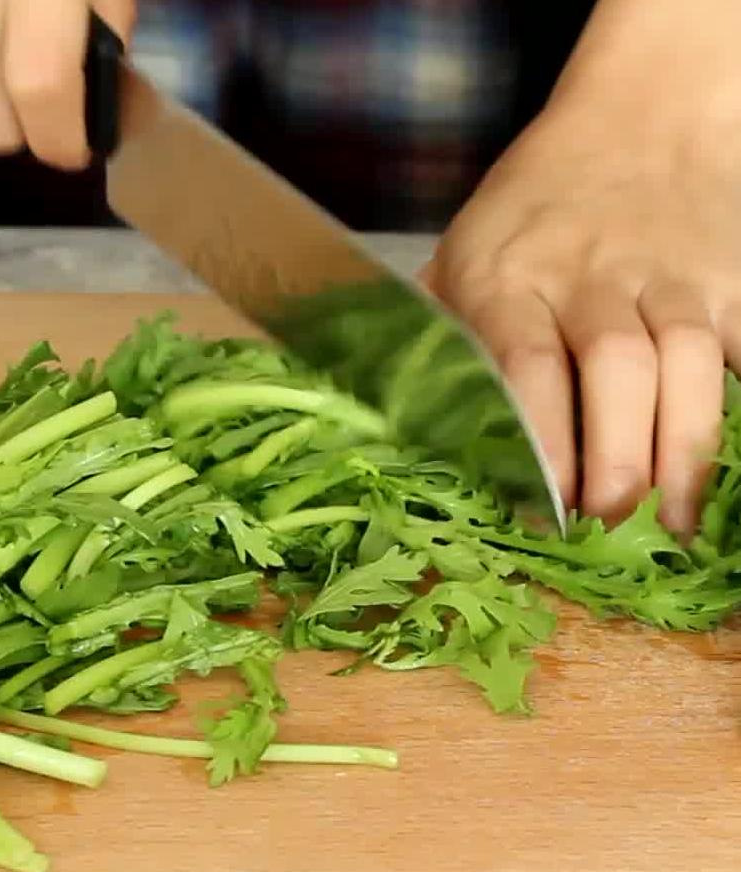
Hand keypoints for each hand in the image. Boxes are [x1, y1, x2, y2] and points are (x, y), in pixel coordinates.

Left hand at [422, 96, 740, 533]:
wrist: (642, 116)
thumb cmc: (532, 204)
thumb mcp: (462, 251)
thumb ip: (433, 330)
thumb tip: (389, 417)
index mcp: (507, 276)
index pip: (523, 362)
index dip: (536, 439)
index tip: (538, 508)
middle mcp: (590, 276)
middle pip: (615, 369)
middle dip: (616, 459)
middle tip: (609, 530)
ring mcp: (668, 278)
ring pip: (688, 366)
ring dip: (683, 453)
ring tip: (676, 530)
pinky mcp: (731, 282)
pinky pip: (740, 352)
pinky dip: (738, 408)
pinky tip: (725, 472)